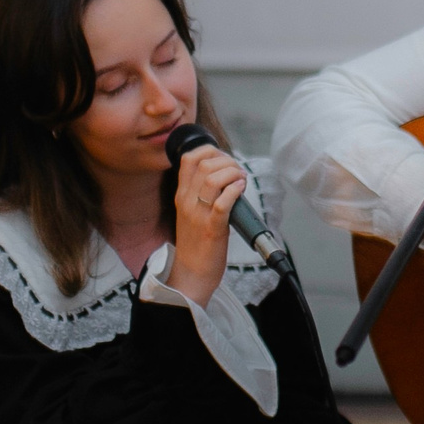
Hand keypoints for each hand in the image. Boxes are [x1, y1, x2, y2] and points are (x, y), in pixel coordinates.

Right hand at [166, 144, 246, 303]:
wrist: (191, 273)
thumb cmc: (196, 242)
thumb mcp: (191, 212)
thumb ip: (201, 192)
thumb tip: (223, 173)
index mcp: (181, 195)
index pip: (189, 158)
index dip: (210, 151)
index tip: (224, 159)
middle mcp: (187, 201)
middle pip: (204, 164)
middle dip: (227, 161)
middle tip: (238, 172)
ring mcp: (198, 214)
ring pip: (212, 179)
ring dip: (232, 174)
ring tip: (241, 180)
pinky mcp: (212, 228)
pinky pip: (222, 203)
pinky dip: (234, 191)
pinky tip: (241, 189)